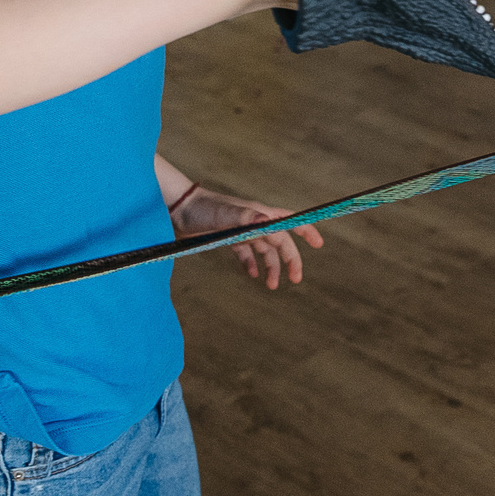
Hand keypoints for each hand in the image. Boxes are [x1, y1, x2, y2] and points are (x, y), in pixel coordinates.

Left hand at [169, 186, 323, 289]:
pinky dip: (251, 264)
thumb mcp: (224, 214)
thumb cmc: (201, 209)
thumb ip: (246, 217)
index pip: (288, 220)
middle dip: (290, 259)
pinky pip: (245, 253)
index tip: (319, 244)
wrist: (176, 209)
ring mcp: (240, 230)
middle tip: (295, 279)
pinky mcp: (227, 237)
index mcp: (258, 214)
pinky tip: (253, 275)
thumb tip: (268, 221)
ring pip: (264, 250)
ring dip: (271, 267)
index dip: (305, 230)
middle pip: (280, 241)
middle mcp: (253, 221)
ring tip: (272, 286)